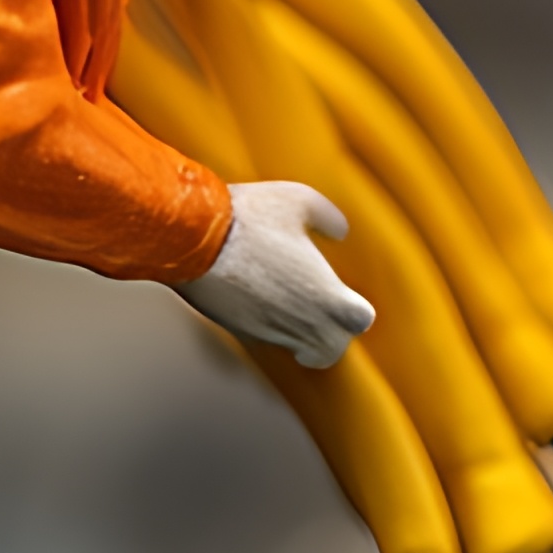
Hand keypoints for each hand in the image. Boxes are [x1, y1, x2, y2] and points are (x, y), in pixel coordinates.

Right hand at [178, 180, 373, 368]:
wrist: (191, 239)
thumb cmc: (250, 219)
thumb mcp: (300, 201)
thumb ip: (329, 218)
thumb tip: (340, 231)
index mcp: (326, 296)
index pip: (360, 321)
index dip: (354, 308)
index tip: (344, 293)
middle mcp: (301, 323)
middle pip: (331, 350)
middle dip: (331, 334)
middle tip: (321, 306)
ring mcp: (268, 331)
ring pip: (298, 351)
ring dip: (301, 334)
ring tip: (292, 303)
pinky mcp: (239, 331)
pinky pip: (265, 339)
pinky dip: (270, 326)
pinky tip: (260, 296)